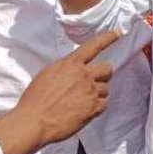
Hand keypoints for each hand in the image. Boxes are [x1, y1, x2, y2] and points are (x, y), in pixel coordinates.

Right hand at [11, 29, 117, 143]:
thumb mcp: (48, 74)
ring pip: (105, 89)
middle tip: (94, 83)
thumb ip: (66, 69)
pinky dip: (96, 108)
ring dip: (97, 94)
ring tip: (81, 102)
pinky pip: (104, 104)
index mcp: (70, 64)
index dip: (108, 38)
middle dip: (103, 75)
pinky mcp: (93, 107)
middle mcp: (83, 75)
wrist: (33, 120)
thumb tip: (76, 70)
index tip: (119, 32)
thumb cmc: (35, 99)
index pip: (93, 46)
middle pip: (107, 69)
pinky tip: (83, 111)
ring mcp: (90, 91)